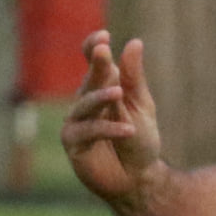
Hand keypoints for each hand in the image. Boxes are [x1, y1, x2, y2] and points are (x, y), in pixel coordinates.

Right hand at [60, 30, 165, 211]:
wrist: (138, 179)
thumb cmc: (140, 140)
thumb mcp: (141, 105)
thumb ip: (134, 77)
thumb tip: (134, 42)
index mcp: (102, 86)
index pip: (93, 60)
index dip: (94, 46)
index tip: (104, 36)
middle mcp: (86, 101)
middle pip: (89, 79)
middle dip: (97, 65)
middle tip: (104, 50)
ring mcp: (77, 122)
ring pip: (84, 103)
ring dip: (101, 97)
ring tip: (118, 93)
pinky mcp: (74, 144)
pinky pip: (89, 131)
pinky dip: (109, 129)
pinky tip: (128, 130)